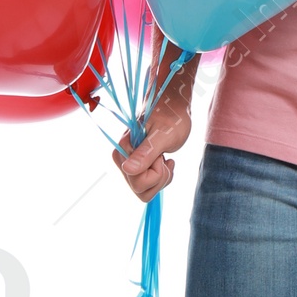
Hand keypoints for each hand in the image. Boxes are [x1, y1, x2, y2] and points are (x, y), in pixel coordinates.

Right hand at [113, 54, 197, 201]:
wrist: (173, 106)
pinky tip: (165, 161)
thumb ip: (146, 152)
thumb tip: (128, 169)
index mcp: (124, 151)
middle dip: (158, 177)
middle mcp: (123, 159)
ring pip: (145, 190)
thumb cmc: (170, 116)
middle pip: (140, 189)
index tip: (161, 156)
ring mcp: (130, 163)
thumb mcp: (163, 135)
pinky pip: (149, 184)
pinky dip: (162, 175)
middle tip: (164, 157)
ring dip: (161, 177)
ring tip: (166, 159)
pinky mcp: (138, 165)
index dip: (155, 173)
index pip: (138, 183)